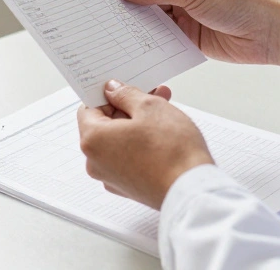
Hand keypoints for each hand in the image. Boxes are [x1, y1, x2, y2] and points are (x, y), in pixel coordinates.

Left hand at [77, 81, 213, 209]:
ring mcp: (111, 178)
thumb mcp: (150, 107)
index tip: (124, 88)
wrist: (191, 190)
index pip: (89, 108)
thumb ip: (126, 94)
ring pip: (119, 141)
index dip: (108, 95)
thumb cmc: (171, 152)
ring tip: (164, 111)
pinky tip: (162, 134)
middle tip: (152, 95)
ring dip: (138, 124)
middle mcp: (96, 163)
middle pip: (105, 125)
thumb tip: (114, 91)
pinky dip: (140, 144)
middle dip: (128, 108)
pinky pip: (128, 158)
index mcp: (93, 141)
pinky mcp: (129, 187)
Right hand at [118, 0, 279, 70]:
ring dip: (138, 27)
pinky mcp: (191, 38)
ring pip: (154, 21)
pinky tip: (135, 49)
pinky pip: (165, 40)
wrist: (269, 32)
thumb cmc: (241, 1)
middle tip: (102, 15)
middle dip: (128, 7)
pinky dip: (151, 44)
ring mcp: (187, 15)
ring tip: (112, 34)